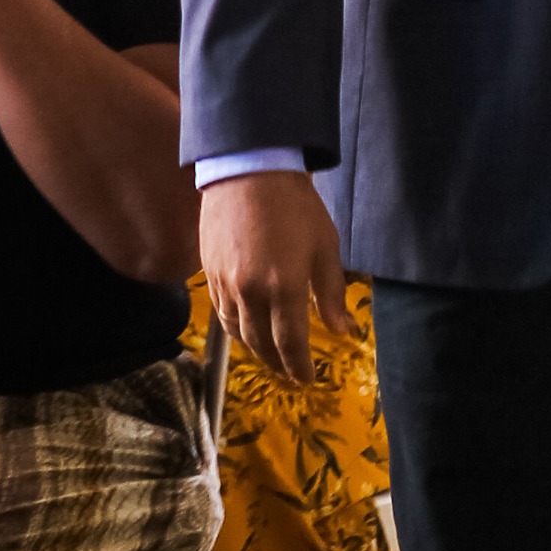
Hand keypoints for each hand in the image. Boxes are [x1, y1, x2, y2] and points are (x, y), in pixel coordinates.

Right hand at [202, 171, 351, 387]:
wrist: (249, 171)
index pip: (290, 344)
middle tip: (290, 374)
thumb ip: (331, 293)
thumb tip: (341, 329)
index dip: (299, 366)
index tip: (308, 379)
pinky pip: (222, 313)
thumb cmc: (296, 207)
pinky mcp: (209, 273)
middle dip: (278, 364)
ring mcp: (226, 284)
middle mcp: (251, 293)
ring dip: (255, 351)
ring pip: (238, 333)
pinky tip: (246, 331)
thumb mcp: (325, 247)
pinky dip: (235, 329)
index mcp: (284, 288)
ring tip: (270, 357)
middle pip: (261, 344)